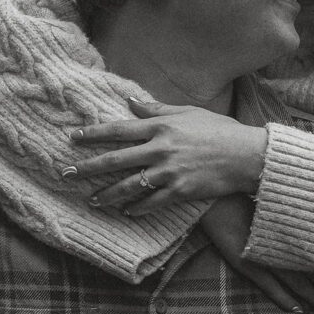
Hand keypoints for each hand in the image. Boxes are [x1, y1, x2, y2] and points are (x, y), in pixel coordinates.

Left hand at [69, 99, 267, 211]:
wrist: (246, 155)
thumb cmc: (219, 130)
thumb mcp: (188, 112)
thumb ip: (157, 109)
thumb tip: (131, 101)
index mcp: (160, 128)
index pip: (118, 130)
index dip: (93, 134)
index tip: (72, 138)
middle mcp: (160, 149)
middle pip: (115, 159)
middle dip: (88, 167)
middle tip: (66, 174)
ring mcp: (169, 172)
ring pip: (129, 185)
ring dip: (108, 194)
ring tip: (93, 200)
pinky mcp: (180, 191)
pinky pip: (152, 202)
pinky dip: (138, 208)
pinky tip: (127, 211)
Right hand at [201, 195, 313, 312]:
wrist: (218, 187)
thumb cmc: (252, 184)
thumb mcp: (282, 192)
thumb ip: (302, 201)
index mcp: (295, 228)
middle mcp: (285, 243)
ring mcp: (266, 255)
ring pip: (297, 283)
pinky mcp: (246, 261)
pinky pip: (269, 286)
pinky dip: (284, 300)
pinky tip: (298, 310)